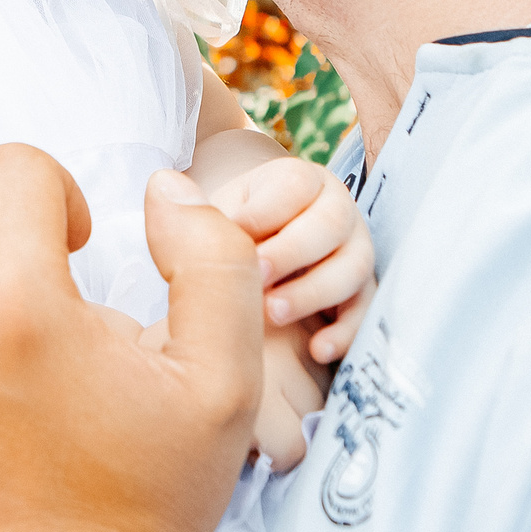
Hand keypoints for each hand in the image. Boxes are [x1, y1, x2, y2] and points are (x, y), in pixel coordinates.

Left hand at [210, 157, 376, 361]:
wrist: (254, 273)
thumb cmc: (231, 239)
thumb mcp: (214, 223)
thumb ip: (197, 213)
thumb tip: (165, 188)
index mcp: (298, 182)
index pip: (295, 185)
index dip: (265, 210)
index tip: (233, 233)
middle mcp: (335, 212)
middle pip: (331, 223)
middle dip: (291, 251)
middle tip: (254, 276)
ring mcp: (354, 253)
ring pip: (354, 266)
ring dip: (313, 291)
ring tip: (272, 313)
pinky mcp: (360, 296)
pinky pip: (365, 311)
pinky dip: (345, 331)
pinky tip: (317, 349)